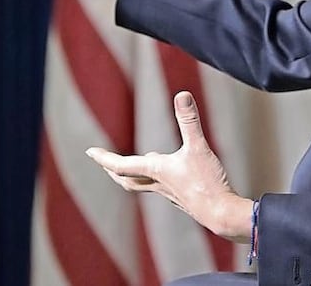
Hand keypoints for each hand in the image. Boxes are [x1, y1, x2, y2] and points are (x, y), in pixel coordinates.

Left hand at [86, 91, 254, 243]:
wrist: (221, 214)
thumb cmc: (207, 183)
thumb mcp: (199, 147)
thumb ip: (190, 121)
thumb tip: (182, 95)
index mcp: (157, 171)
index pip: (122, 165)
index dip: (104, 158)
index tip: (89, 152)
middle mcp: (159, 183)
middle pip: (128, 179)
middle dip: (114, 170)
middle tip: (103, 163)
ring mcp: (170, 193)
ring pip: (145, 183)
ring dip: (135, 173)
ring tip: (134, 165)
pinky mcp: (184, 197)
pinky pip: (162, 187)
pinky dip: (156, 178)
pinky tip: (167, 174)